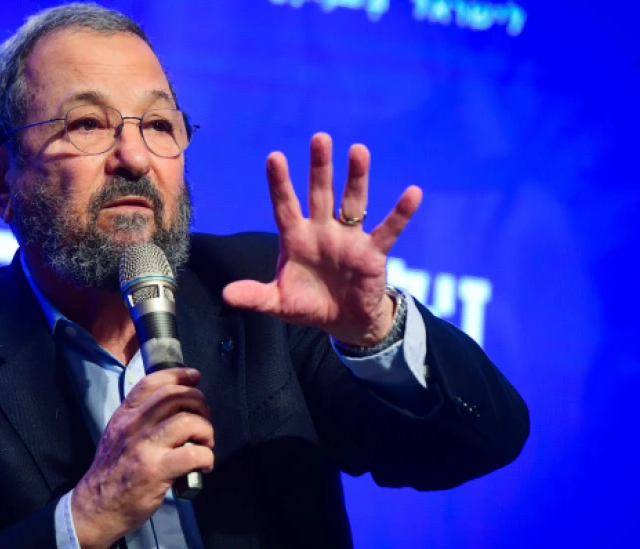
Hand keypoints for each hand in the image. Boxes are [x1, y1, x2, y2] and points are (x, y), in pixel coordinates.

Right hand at [71, 368, 213, 548]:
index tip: (194, 377)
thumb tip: (172, 407)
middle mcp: (133, 426)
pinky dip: (206, 456)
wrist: (96, 507)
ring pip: (187, 422)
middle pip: (174, 396)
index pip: (151, 382)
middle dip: (198, 402)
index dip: (178, 374)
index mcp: (124, 415)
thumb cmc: (111, 472)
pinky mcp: (156, 471)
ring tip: (206, 443)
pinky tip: (205, 464)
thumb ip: (138, 418)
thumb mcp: (116, 435)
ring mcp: (144, 448)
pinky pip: (192, 454)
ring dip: (206, 430)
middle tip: (204, 417)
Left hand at [223, 133, 421, 346]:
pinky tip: (413, 192)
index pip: (285, 205)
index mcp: (296, 238)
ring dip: (356, 178)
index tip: (274, 157)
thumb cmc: (308, 305)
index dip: (280, 183)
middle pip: (320, 193)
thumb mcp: (278, 303)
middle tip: (320, 137)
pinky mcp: (373, 252)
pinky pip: (388, 229)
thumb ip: (255, 296)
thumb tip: (226, 295)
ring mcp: (348, 238)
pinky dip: (401, 213)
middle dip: (320, 167)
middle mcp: (322, 230)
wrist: (342, 321)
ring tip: (358, 150)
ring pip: (352, 202)